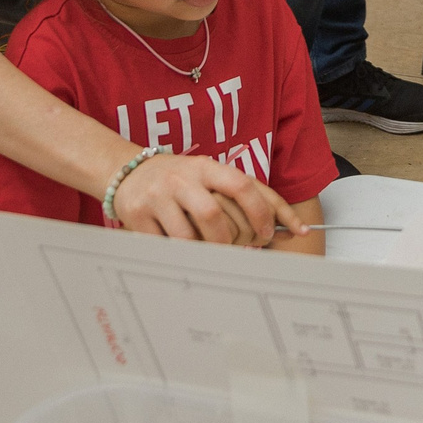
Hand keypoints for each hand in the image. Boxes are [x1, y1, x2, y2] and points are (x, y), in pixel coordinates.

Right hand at [111, 152, 298, 244]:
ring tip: (210, 253)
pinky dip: (180, 255)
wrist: (126, 172)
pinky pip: (165, 247)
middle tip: (236, 249)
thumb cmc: (181, 179)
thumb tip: (295, 229)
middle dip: (230, 240)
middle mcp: (181, 179)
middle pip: (213, 216)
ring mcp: (157, 197)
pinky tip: (184, 252)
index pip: (242, 185)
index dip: (260, 212)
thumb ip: (248, 198)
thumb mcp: (211, 177)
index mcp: (206, 167)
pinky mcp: (137, 216)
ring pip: (189, 237)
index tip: (269, 234)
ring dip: (205, 252)